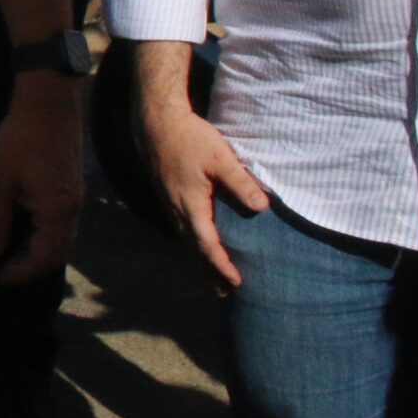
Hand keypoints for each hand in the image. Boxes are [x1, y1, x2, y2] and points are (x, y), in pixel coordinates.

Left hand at [0, 73, 83, 284]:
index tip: (0, 278)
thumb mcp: (0, 179)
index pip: (44, 258)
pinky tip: (24, 228)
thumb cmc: (22, 137)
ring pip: (63, 238)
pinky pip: (63, 222)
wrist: (49, 102)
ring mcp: (76, 198)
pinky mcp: (73, 187)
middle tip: (5, 270)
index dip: (22, 272)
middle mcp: (73, 209)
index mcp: (57, 209)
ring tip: (12, 252)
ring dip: (39, 250)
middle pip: (58, 254)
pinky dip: (46, 233)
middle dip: (32, 267)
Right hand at [140, 97, 266, 285]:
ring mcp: (169, 204)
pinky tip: (196, 244)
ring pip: (185, 241)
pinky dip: (191, 244)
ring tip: (211, 279)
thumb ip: (240, 182)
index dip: (222, 265)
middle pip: (193, 250)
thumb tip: (262, 208)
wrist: (155, 123)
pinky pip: (180, 229)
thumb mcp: (220, 157)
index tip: (236, 283)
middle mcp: (177, 210)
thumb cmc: (189, 138)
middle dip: (208, 272)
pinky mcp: (168, 196)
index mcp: (191, 205)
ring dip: (199, 261)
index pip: (207, 245)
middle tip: (224, 294)